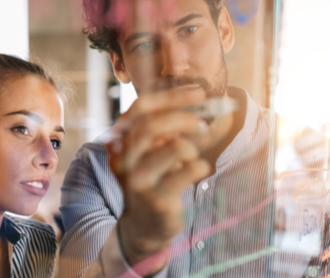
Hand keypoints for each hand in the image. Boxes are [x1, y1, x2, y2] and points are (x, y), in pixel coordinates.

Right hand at [105, 88, 210, 273]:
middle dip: (184, 119)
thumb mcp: (156, 149)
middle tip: (202, 124)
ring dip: (192, 147)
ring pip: (174, 146)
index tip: (199, 93)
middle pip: (153, 125)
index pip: (140, 108)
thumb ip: (172, 126)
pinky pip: (188, 170)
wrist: (145, 224)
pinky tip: (196, 171)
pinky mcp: (155, 197)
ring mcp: (136, 179)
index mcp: (120, 140)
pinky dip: (199, 166)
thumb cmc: (155, 178)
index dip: (171, 97)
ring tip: (192, 156)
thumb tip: (209, 99)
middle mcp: (122, 157)